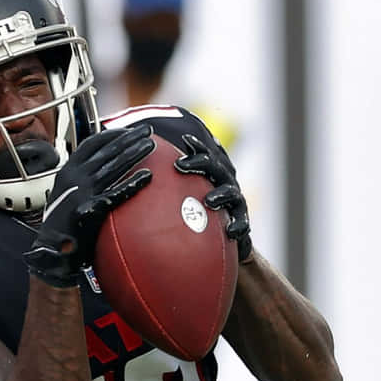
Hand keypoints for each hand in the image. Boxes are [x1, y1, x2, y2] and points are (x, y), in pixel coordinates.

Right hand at [24, 126, 157, 286]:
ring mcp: (80, 193)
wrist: (50, 253)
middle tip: (148, 130)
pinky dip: (132, 184)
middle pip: (105, 151)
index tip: (129, 130)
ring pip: (112, 167)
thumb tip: (104, 171)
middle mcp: (73, 178)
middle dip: (128, 138)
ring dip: (133, 153)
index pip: (91, 145)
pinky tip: (148, 177)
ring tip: (152, 145)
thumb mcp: (68, 196)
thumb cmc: (64, 226)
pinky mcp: (89, 211)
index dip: (111, 135)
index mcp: (67, 172)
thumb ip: (83, 182)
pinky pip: (115, 195)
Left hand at [173, 133, 251, 261]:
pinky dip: (238, 225)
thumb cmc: (196, 214)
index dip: (198, 146)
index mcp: (212, 174)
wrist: (223, 241)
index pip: (206, 155)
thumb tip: (137, 172)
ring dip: (221, 195)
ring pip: (232, 193)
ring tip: (209, 201)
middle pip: (216, 168)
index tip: (184, 139)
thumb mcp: (181, 197)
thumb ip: (166, 184)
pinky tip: (231, 231)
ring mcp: (235, 202)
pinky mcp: (242, 222)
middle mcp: (225, 184)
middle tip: (179, 164)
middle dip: (201, 163)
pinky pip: (243, 223)